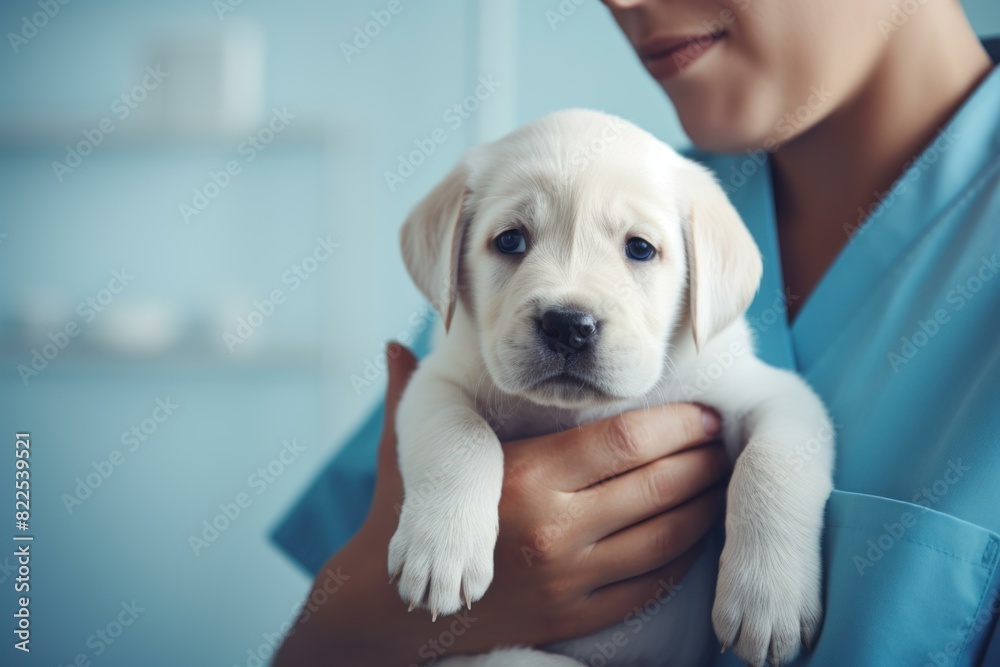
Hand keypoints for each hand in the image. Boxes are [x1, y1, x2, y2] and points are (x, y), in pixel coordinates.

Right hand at [275, 343, 729, 665]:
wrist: (393, 608)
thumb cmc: (410, 515)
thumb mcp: (411, 449)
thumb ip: (410, 389)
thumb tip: (394, 340)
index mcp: (526, 475)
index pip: (625, 441)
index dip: (677, 424)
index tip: (705, 412)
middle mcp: (554, 527)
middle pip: (656, 486)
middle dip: (702, 461)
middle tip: (726, 441)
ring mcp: (569, 578)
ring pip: (664, 536)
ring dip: (704, 506)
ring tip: (723, 481)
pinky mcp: (575, 616)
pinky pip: (649, 584)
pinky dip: (682, 556)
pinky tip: (697, 533)